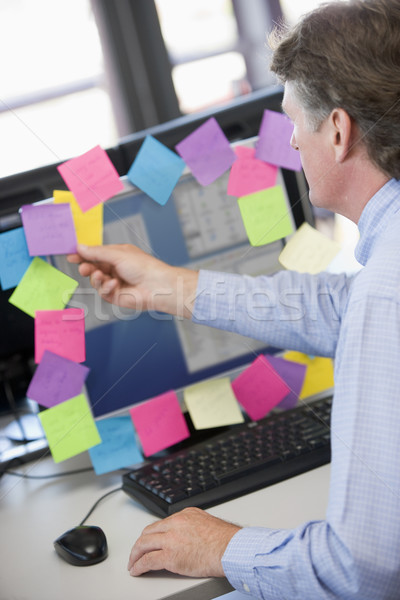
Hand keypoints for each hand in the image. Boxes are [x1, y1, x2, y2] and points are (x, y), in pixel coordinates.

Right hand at [67, 243, 198, 317]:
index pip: (95, 254)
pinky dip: (106, 287)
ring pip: (95, 281)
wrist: (156, 285)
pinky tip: (115, 284)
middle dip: (87, 267)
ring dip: (96, 278)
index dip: (83, 254)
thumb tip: (80, 247)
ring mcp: (114, 283)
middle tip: (83, 267)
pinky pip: (103, 291)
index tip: (71, 254)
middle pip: (93, 268)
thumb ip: (97, 252)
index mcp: (117, 256)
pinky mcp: (115, 296)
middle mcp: (115, 269)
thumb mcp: (117, 254)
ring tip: (101, 276)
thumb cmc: (143, 266)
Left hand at [127, 507, 240, 577]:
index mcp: (184, 515)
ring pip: (143, 544)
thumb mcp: (208, 524)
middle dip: (140, 543)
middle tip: (136, 552)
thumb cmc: (225, 541)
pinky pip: (147, 561)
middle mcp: (175, 523)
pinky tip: (136, 571)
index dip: (153, 535)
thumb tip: (191, 537)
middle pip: (149, 532)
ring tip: (133, 563)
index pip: (162, 524)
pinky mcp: (169, 556)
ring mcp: (171, 539)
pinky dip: (139, 566)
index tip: (150, 541)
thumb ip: (195, 527)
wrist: (230, 549)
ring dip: (135, 555)